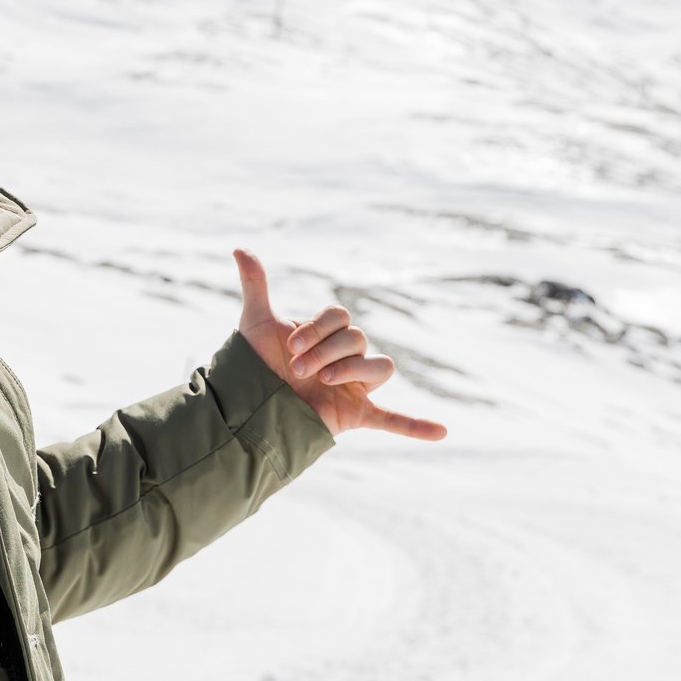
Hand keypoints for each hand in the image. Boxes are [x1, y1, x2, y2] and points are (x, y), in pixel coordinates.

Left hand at [231, 249, 447, 440]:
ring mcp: (355, 385)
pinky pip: (393, 418)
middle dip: (326, 351)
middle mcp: (347, 357)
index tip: (289, 345)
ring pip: (381, 367)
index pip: (341, 317)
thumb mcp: (255, 321)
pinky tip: (441, 432)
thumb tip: (239, 249)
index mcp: (329, 334)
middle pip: (358, 340)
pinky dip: (416, 426)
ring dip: (353, 371)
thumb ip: (255, 284)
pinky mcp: (356, 414)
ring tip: (323, 382)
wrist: (248, 404)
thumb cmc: (256, 362)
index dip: (318, 328)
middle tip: (295, 369)